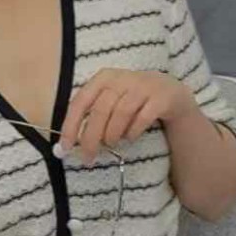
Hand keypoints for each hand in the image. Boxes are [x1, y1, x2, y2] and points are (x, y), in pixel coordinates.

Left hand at [56, 69, 196, 164]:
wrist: (170, 93)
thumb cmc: (131, 101)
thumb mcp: (109, 101)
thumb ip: (90, 116)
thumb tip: (68, 145)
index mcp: (103, 78)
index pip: (80, 102)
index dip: (71, 126)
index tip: (65, 148)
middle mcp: (123, 78)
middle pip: (100, 110)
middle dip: (91, 137)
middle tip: (88, 157)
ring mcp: (144, 86)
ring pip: (121, 112)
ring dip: (112, 134)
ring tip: (111, 144)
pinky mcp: (161, 97)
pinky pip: (143, 117)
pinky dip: (133, 131)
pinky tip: (130, 138)